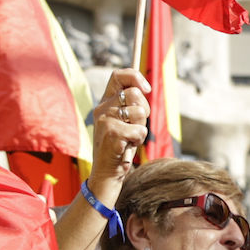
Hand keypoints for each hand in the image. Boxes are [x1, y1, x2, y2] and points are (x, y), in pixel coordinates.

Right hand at [89, 68, 150, 191]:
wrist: (106, 173)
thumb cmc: (119, 147)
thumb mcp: (124, 122)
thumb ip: (131, 105)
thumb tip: (144, 88)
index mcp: (104, 102)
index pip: (118, 75)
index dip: (135, 77)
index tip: (146, 89)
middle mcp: (102, 108)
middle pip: (134, 93)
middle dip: (144, 109)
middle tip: (136, 125)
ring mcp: (105, 120)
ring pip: (139, 111)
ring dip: (141, 127)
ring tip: (130, 138)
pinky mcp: (111, 133)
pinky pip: (140, 130)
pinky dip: (139, 139)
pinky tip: (128, 146)